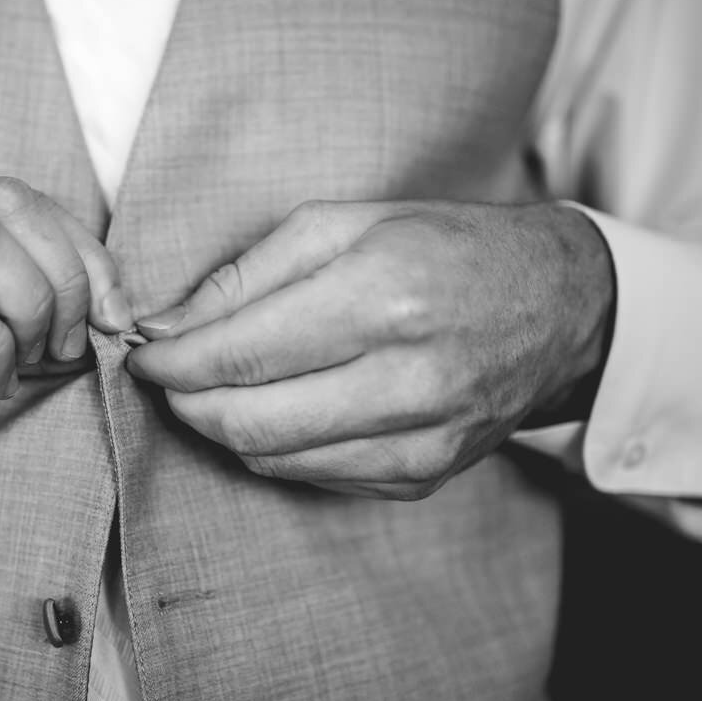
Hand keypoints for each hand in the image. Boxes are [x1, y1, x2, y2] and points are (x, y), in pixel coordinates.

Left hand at [125, 200, 613, 498]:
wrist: (558, 306)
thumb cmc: (445, 248)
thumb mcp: (346, 222)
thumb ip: (247, 274)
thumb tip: (165, 326)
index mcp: (383, 298)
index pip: (241, 354)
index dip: (172, 363)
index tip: (143, 354)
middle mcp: (408, 380)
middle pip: (247, 421)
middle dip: (186, 402)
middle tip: (169, 376)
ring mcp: (420, 441)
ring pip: (273, 459)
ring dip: (223, 427)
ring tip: (219, 387)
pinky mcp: (423, 478)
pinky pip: (314, 477)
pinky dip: (275, 448)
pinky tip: (280, 408)